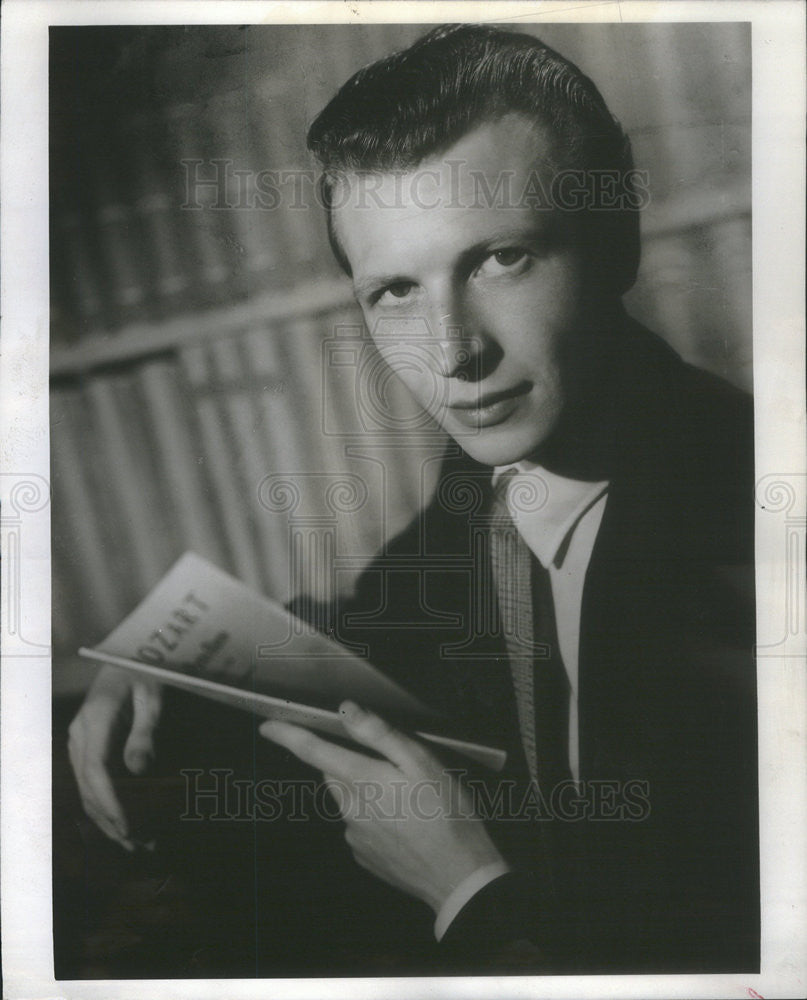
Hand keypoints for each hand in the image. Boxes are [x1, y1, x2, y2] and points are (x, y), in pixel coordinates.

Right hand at [67, 665, 161, 850]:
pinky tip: (122, 823)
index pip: (96, 770)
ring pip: (86, 790)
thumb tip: (138, 770)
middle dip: (111, 820)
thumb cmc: (145, 673)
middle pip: (88, 787)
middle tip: (139, 845)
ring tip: (135, 844)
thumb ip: (145, 731)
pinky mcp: (85, 747)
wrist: (125, 658)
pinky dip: (104, 805)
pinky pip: (90, 783)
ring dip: (107, 819)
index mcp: (96, 719)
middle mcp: (80, 734)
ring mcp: (79, 741)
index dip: (110, 802)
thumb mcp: (153, 696)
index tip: (128, 826)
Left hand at [259, 701, 503, 913]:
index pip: (313, 751)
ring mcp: (354, 836)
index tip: (266, 725)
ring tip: (407, 797)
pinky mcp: (364, 856)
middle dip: (348, 763)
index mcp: (361, 780)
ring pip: (349, 801)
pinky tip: (404, 822)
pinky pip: (360, 826)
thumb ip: (380, 733)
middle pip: (334, 774)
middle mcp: (349, 809)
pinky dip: (375, 818)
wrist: (459, 877)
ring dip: (366, 791)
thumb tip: (346, 709)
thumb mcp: (421, 761)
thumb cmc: (446, 812)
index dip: (287, 735)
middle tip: (387, 763)